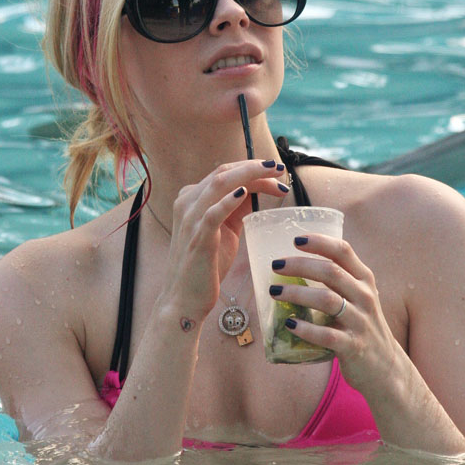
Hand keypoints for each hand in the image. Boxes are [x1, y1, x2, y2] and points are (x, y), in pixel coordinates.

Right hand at [159, 160, 287, 322]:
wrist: (184, 298)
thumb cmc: (205, 265)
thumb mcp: (223, 230)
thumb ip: (235, 209)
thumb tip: (254, 190)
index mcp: (192, 198)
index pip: (224, 173)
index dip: (251, 168)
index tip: (276, 172)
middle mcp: (187, 203)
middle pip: (223, 172)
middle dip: (254, 167)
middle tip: (279, 168)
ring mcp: (190, 219)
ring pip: (219, 184)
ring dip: (248, 175)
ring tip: (272, 174)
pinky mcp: (197, 237)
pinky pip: (213, 213)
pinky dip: (229, 200)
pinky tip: (244, 192)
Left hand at [270, 234, 397, 392]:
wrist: (385, 367)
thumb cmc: (361, 325)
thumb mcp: (358, 297)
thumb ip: (337, 281)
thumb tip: (292, 266)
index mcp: (364, 280)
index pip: (343, 251)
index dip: (319, 242)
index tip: (296, 239)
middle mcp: (365, 296)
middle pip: (330, 272)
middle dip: (300, 265)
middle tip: (275, 265)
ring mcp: (360, 322)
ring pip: (327, 300)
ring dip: (297, 293)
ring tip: (274, 292)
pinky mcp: (353, 346)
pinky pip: (327, 335)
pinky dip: (306, 329)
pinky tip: (289, 324)